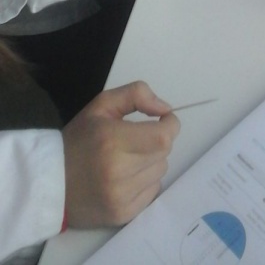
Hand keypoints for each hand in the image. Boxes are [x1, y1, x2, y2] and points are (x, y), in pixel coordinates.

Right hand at [63, 81, 179, 228]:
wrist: (50, 183)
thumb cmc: (78, 139)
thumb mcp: (101, 105)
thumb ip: (136, 94)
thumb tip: (165, 109)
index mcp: (113, 140)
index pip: (163, 136)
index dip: (170, 125)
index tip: (162, 120)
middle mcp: (118, 171)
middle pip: (164, 153)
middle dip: (158, 141)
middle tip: (138, 139)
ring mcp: (121, 197)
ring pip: (160, 171)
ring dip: (152, 161)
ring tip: (128, 158)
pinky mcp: (122, 215)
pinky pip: (153, 191)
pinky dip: (146, 181)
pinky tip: (126, 177)